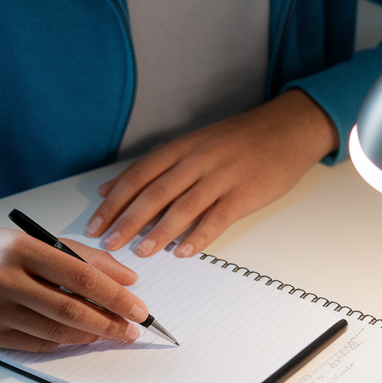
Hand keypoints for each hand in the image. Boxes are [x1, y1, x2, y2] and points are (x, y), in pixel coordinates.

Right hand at [0, 227, 149, 351]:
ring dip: (90, 335)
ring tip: (110, 333)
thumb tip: (127, 278)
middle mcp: (4, 278)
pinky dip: (64, 341)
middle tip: (132, 330)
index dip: (115, 295)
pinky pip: (37, 343)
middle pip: (70, 308)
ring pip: (56, 330)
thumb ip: (82, 256)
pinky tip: (78, 336)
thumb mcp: (34, 242)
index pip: (80, 275)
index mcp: (20, 248)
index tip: (138, 308)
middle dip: (109, 322)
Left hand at [85, 90, 337, 257]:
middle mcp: (197, 160)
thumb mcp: (191, 144)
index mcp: (181, 148)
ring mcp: (221, 177)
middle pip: (154, 193)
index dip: (114, 202)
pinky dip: (198, 237)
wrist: (286, 130)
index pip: (138, 176)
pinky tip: (182, 252)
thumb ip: (153, 167)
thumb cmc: (237, 141)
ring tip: (140, 252)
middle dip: (127, 221)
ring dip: (158, 232)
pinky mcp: (244, 194)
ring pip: (182, 208)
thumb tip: (110, 188)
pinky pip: (216, 218)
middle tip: (109, 244)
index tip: (95, 224)